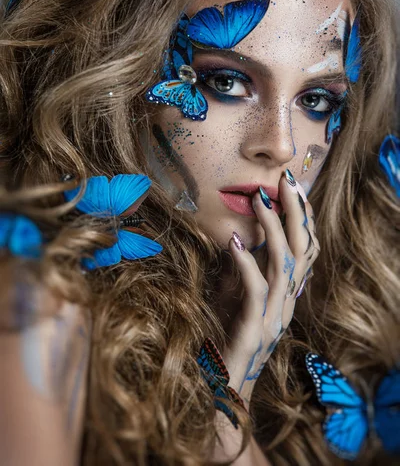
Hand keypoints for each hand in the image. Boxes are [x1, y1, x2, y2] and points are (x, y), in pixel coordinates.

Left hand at [221, 169, 318, 406]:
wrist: (220, 383)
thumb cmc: (225, 333)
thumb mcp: (234, 292)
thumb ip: (242, 267)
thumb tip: (239, 233)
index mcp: (287, 292)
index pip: (305, 248)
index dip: (303, 217)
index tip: (293, 186)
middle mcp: (287, 302)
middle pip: (302, 250)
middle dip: (296, 213)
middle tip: (286, 181)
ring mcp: (274, 316)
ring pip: (284, 265)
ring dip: (272, 229)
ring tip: (260, 200)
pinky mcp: (255, 329)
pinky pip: (256, 290)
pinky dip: (246, 263)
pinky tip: (235, 240)